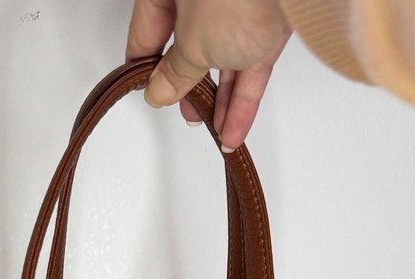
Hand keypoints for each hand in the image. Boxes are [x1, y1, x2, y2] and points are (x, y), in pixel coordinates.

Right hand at [126, 0, 291, 149]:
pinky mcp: (267, 20)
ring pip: (221, 57)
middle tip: (185, 111)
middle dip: (188, 86)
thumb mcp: (192, 44)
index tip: (150, 94)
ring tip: (215, 130)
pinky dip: (242, 96)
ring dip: (219, 99)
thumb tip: (159, 90)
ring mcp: (236, 5)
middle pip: (188, 45)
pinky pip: (249, 63)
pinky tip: (234, 127)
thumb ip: (175, 72)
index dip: (147, 67)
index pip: (148, 30)